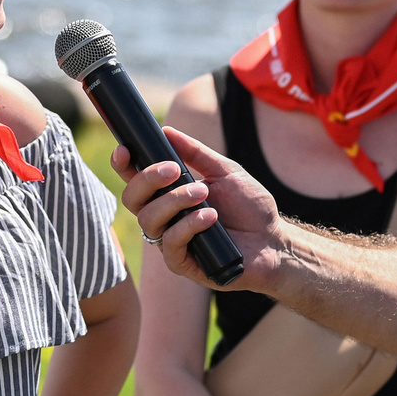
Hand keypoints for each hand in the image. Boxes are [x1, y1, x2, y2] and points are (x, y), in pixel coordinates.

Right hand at [110, 128, 286, 290]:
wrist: (273, 241)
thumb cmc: (250, 208)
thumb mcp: (225, 171)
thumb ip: (196, 153)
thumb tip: (166, 131)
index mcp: (168, 196)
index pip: (135, 181)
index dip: (123, 165)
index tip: (125, 150)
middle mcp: (164, 219)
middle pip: (132, 199)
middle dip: (148, 180)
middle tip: (174, 170)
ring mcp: (171, 242)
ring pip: (149, 220)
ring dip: (174, 202)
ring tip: (203, 194)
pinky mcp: (182, 263)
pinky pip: (169, 244)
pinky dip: (188, 226)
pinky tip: (210, 218)